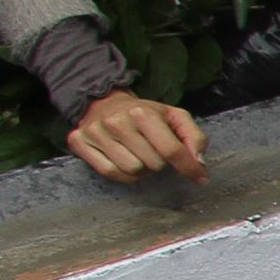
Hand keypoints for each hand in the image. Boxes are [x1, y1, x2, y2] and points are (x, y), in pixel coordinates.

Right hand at [67, 90, 206, 184]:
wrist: (104, 102)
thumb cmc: (144, 114)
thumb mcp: (174, 116)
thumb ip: (193, 137)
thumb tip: (199, 162)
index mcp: (142, 113)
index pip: (171, 150)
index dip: (189, 167)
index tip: (200, 177)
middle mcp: (117, 122)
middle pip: (153, 164)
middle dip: (159, 163)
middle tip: (153, 151)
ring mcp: (96, 133)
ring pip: (132, 171)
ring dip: (141, 169)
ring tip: (138, 154)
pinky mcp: (79, 142)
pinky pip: (110, 173)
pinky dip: (123, 174)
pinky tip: (124, 160)